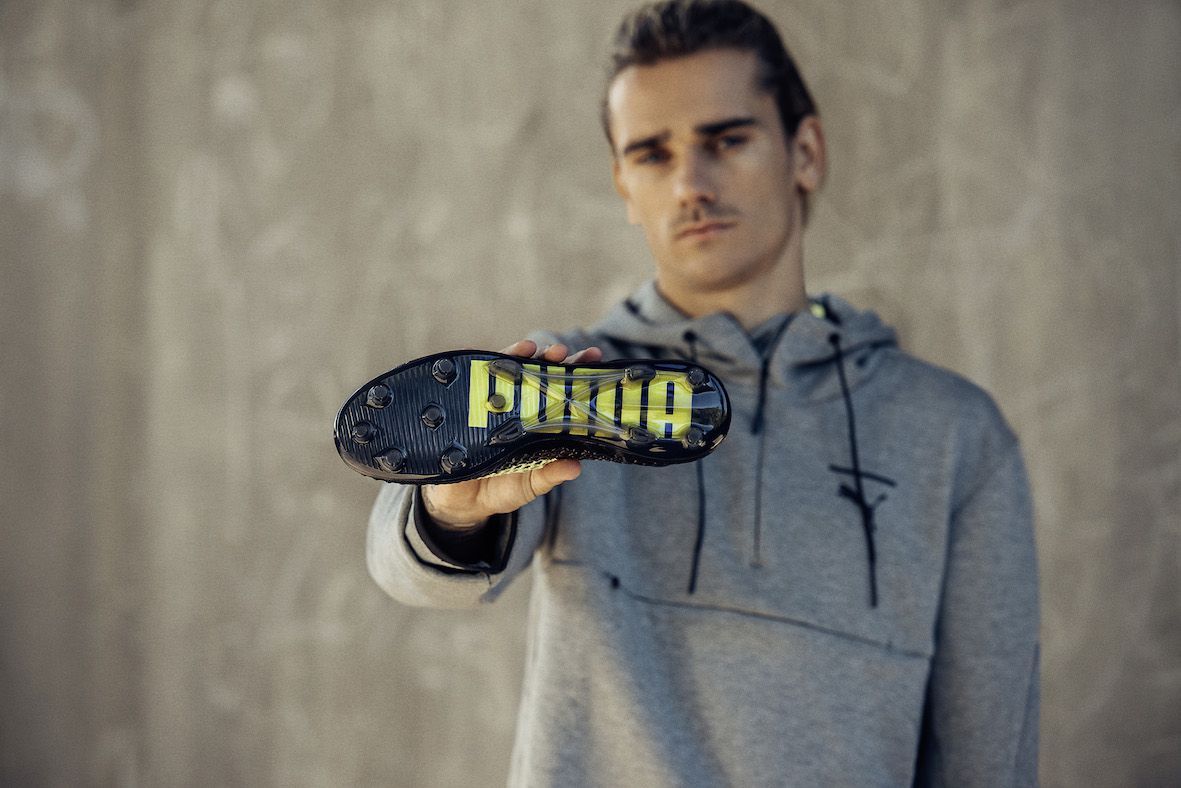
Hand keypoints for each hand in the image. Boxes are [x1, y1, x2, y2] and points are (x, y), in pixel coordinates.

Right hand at [419, 339, 602, 531]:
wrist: (461, 500)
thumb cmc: (501, 489)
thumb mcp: (529, 485)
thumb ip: (549, 476)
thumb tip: (575, 468)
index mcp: (541, 426)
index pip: (564, 398)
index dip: (579, 381)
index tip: (597, 365)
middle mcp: (521, 409)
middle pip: (544, 378)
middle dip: (562, 361)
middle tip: (581, 354)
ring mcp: (496, 403)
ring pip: (516, 371)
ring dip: (533, 357)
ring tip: (549, 350)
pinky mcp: (471, 400)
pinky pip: (485, 377)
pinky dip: (499, 361)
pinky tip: (515, 352)